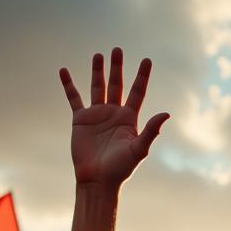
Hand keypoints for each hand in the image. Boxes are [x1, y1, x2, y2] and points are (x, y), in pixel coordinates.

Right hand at [60, 48, 169, 188]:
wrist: (97, 180)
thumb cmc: (120, 169)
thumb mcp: (138, 149)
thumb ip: (151, 131)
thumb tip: (166, 114)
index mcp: (129, 119)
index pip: (137, 92)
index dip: (142, 76)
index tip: (147, 60)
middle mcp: (114, 114)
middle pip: (116, 85)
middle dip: (117, 68)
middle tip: (117, 49)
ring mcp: (97, 116)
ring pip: (97, 88)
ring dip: (98, 71)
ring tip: (99, 55)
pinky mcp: (81, 120)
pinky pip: (74, 98)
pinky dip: (69, 85)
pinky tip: (64, 71)